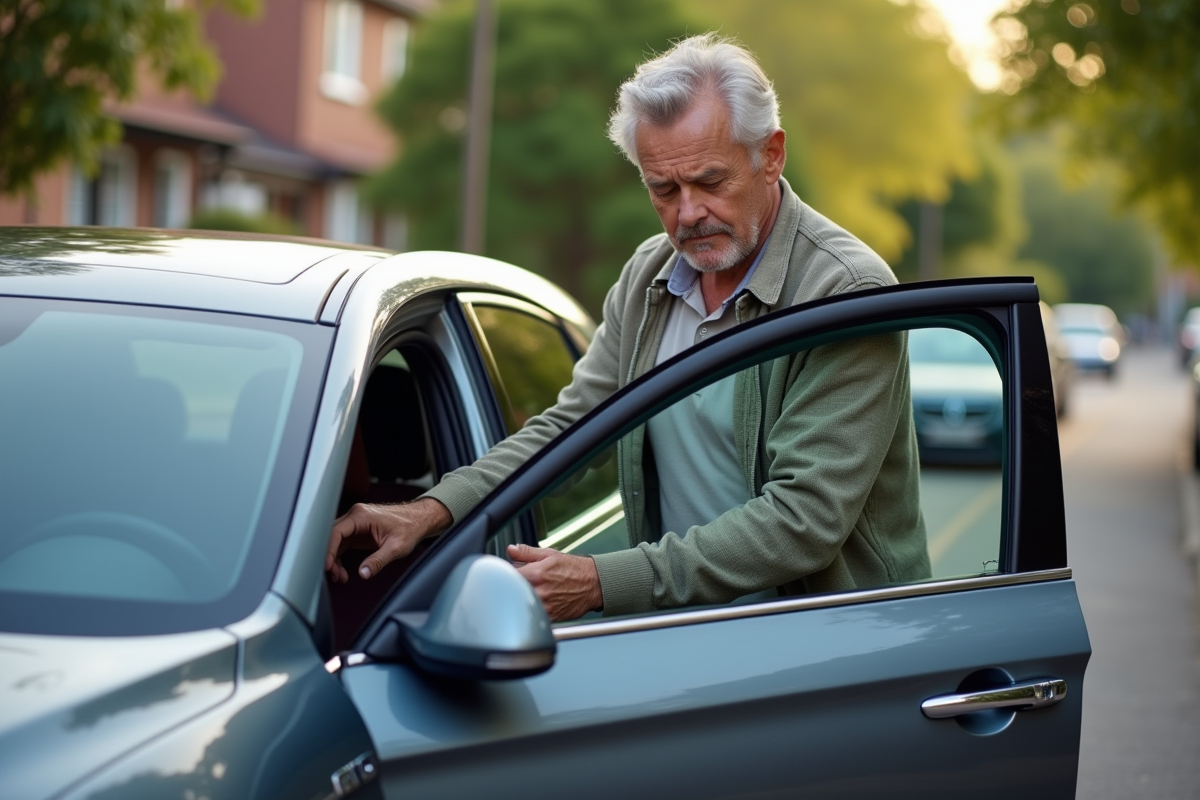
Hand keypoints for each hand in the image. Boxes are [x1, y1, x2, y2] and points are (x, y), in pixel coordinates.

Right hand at [326, 498, 451, 582]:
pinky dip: (340, 558)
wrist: (419, 520)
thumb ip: (378, 561)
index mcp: (361, 516)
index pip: (335, 532)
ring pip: (335, 542)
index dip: (328, 550)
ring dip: (334, 560)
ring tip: (340, 577)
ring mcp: (355, 523)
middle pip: (331, 536)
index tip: (327, 566)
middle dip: (330, 558)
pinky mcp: (358, 531)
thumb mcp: (395, 547)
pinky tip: (343, 572)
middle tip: (334, 576)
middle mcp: (355, 516)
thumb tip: (364, 573)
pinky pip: (342, 544)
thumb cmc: (410, 528)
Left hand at [507, 543, 602, 621]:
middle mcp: (539, 592)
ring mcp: (544, 607)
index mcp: (536, 574)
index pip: (508, 576)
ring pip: (522, 604)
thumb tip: (510, 549)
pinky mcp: (550, 618)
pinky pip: (534, 615)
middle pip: (514, 591)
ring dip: (523, 598)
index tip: (508, 573)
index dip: (506, 574)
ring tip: (533, 591)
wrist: (595, 584)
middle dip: (514, 586)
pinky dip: (532, 609)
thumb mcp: (550, 555)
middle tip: (522, 581)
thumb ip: (527, 553)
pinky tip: (539, 602)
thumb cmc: (574, 569)